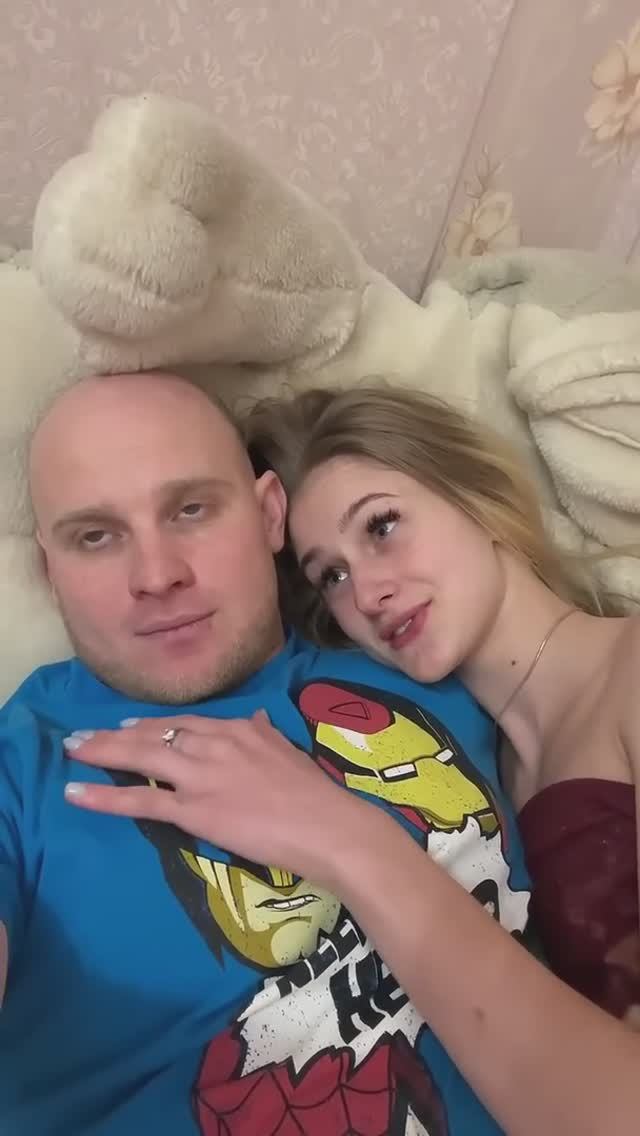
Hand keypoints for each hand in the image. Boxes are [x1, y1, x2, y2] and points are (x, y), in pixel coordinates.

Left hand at [63, 711, 358, 884]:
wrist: (327, 825)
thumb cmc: (314, 793)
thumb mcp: (287, 749)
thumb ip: (264, 732)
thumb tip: (256, 718)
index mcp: (238, 729)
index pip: (182, 722)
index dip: (148, 724)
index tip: (125, 725)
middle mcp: (214, 743)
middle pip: (153, 734)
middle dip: (113, 734)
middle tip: (80, 735)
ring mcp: (201, 776)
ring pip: (140, 758)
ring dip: (101, 752)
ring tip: (72, 750)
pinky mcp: (195, 810)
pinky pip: (140, 802)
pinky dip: (104, 796)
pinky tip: (76, 792)